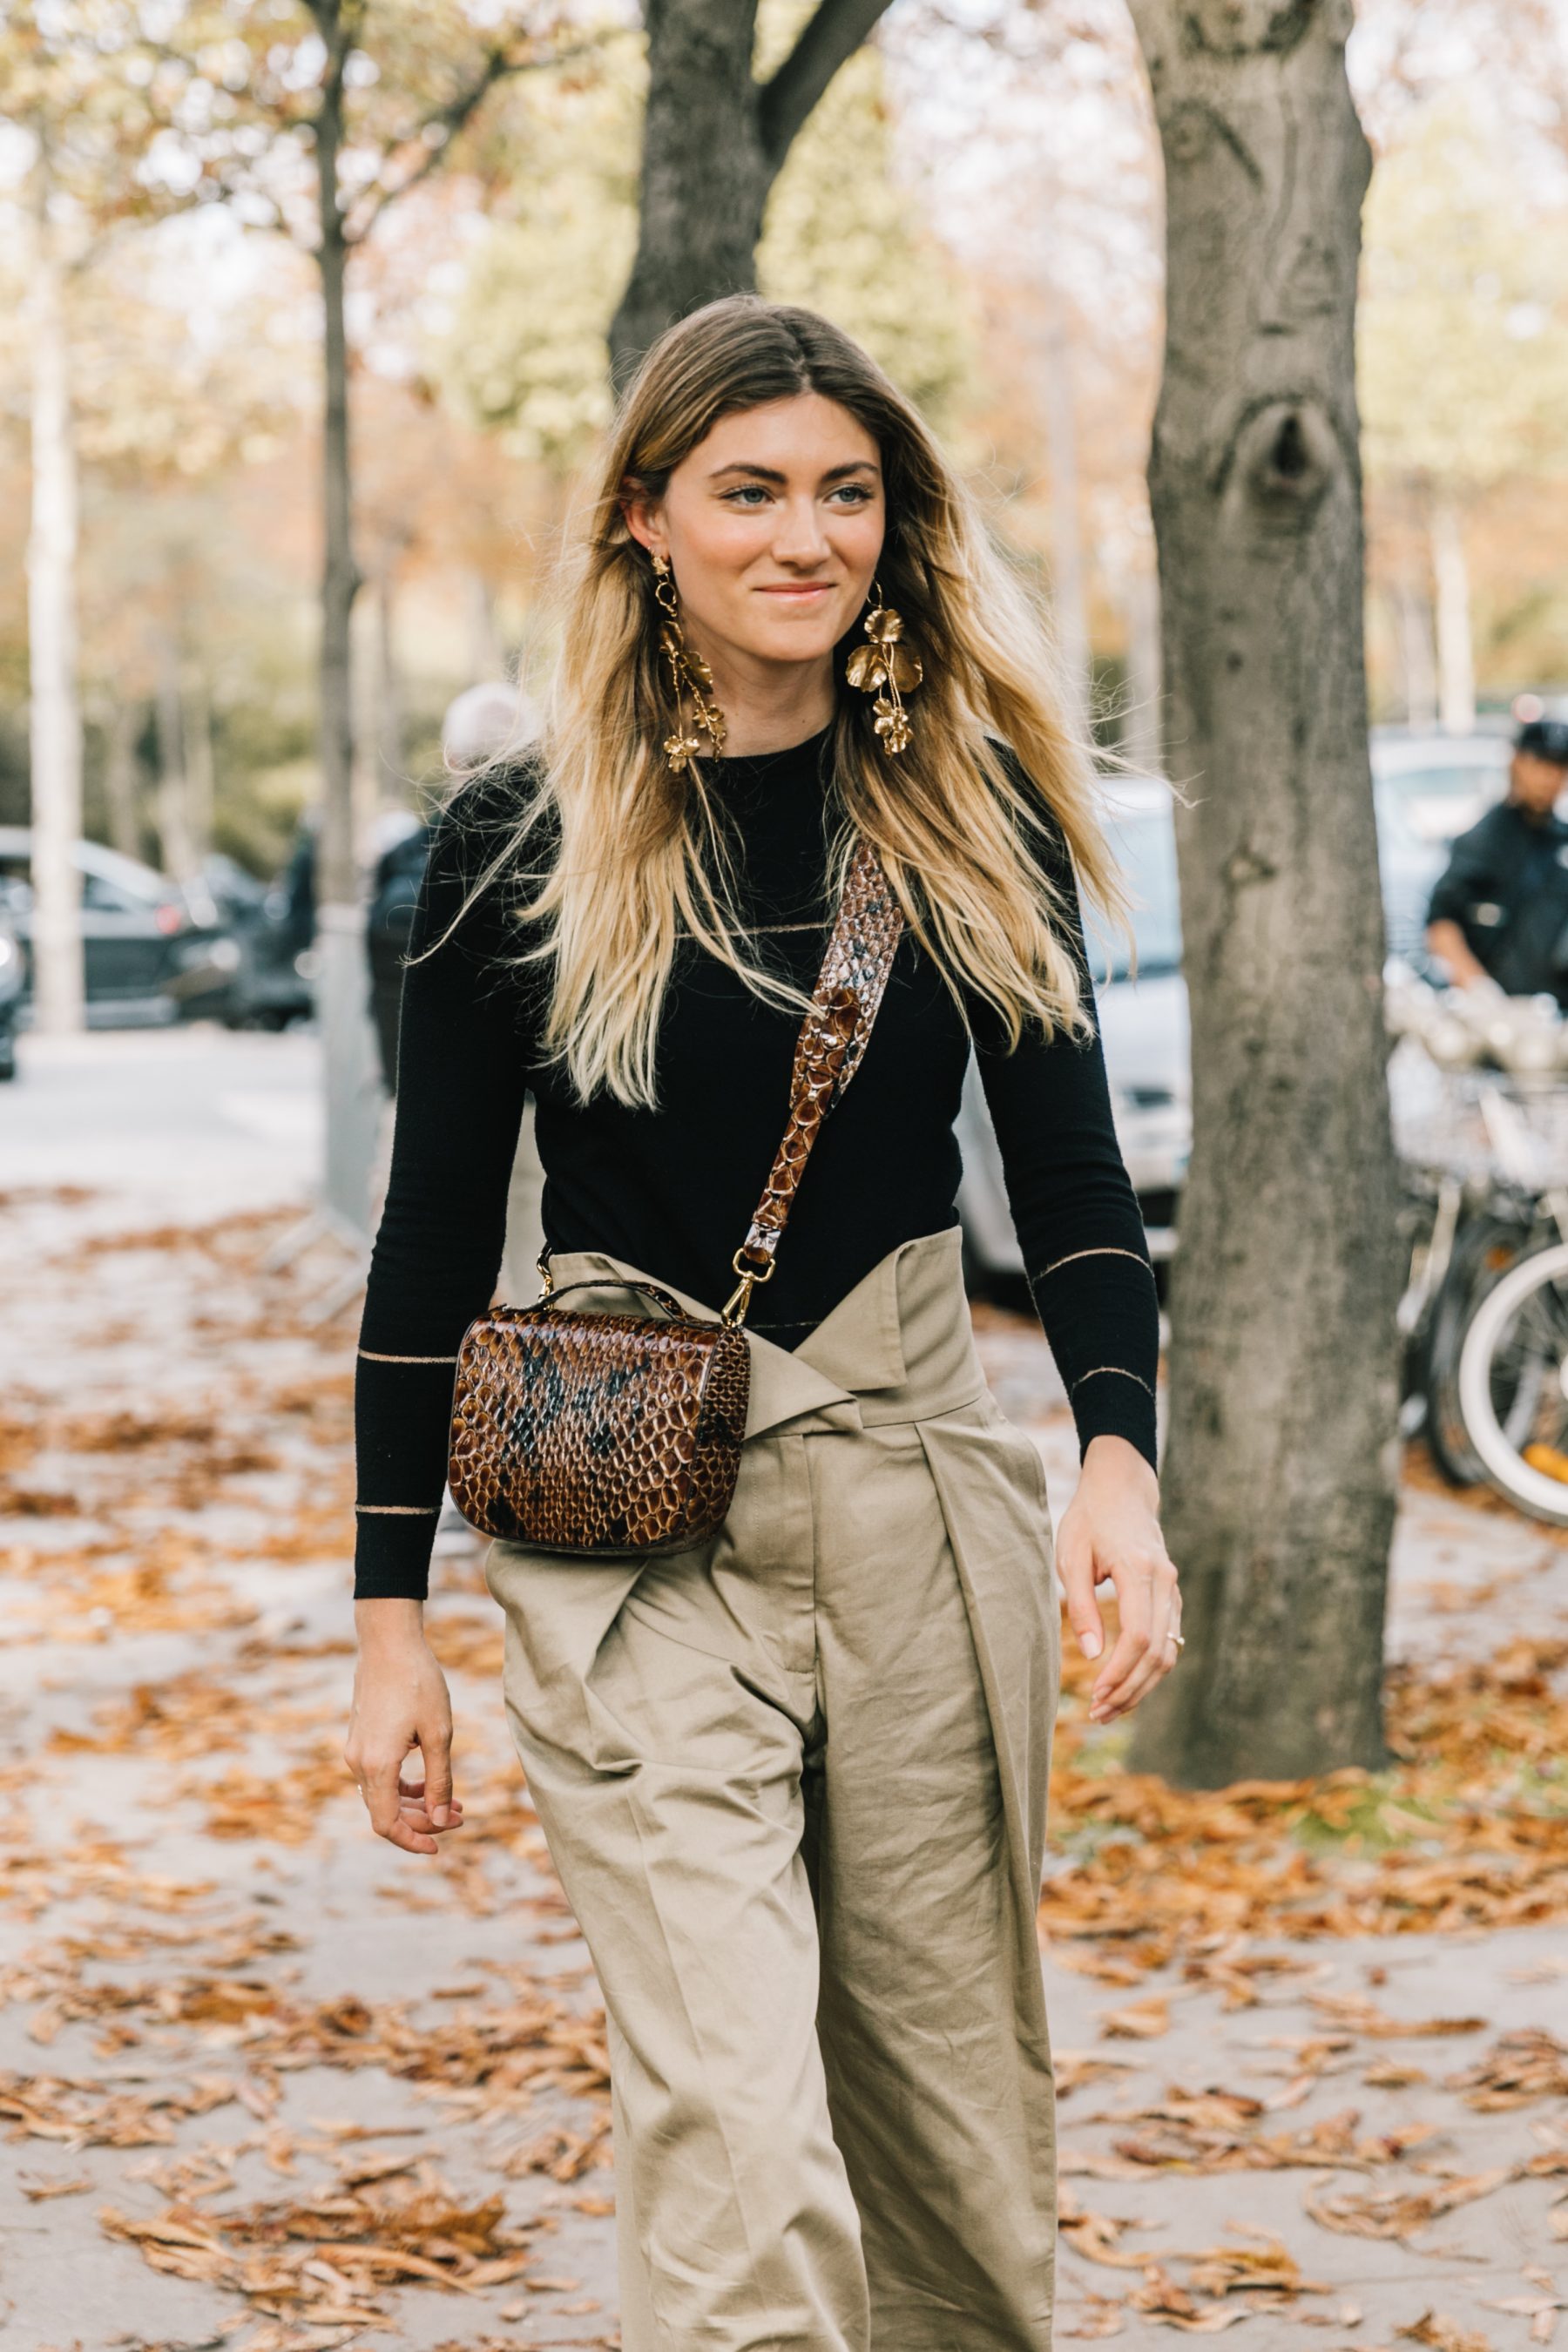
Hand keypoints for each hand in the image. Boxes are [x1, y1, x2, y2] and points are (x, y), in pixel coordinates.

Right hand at [345, 1598, 465, 1855]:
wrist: (389, 1642)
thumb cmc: (418, 1683)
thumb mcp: (439, 1734)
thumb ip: (440, 1782)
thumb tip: (443, 1820)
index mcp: (377, 1765)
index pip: (386, 1824)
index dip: (412, 1841)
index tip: (439, 1846)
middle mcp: (359, 1763)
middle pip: (386, 1812)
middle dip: (424, 1821)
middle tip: (461, 1818)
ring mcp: (356, 1750)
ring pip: (383, 1795)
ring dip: (416, 1804)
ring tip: (455, 1804)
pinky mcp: (360, 1739)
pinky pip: (379, 1776)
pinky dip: (403, 1786)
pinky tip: (430, 1782)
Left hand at [1055, 1436, 1179, 1723]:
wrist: (1122, 1490)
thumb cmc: (1089, 1520)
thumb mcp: (1071, 1556)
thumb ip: (1082, 1606)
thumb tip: (1092, 1656)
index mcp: (1139, 1570)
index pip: (1138, 1636)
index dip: (1119, 1672)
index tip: (1095, 1695)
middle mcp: (1165, 1582)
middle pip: (1157, 1652)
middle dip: (1129, 1689)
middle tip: (1099, 1713)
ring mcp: (1173, 1590)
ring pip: (1168, 1652)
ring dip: (1141, 1686)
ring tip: (1110, 1708)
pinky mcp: (1172, 1596)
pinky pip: (1169, 1641)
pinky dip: (1150, 1669)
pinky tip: (1125, 1685)